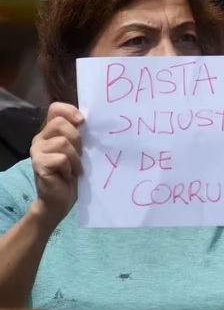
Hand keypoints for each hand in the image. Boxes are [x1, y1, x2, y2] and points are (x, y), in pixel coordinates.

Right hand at [29, 102, 83, 226]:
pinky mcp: (38, 163)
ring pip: (63, 142)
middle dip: (77, 140)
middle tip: (80, 156)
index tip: (82, 122)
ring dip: (75, 158)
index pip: (56, 109)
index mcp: (52, 132)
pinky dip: (70, 168)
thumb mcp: (81, 151)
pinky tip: (67, 175)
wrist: (61, 200)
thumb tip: (99, 123)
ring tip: (74, 169)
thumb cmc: (74, 174)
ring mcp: (37, 150)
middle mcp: (41, 138)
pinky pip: (61, 158)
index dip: (69, 111)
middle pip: (61, 124)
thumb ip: (82, 136)